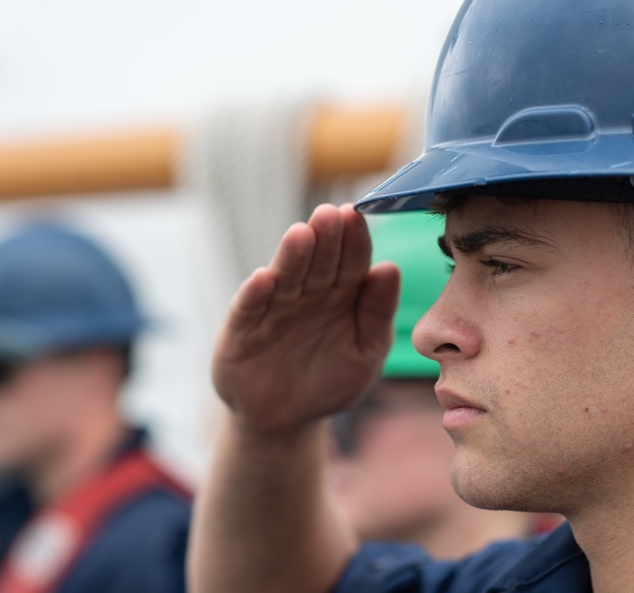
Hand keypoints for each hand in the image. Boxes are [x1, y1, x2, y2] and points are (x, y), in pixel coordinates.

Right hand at [212, 204, 399, 436]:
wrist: (287, 419)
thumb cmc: (331, 380)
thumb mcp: (367, 351)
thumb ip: (379, 312)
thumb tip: (391, 268)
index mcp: (342, 295)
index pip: (351, 262)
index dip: (355, 240)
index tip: (359, 218)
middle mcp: (307, 294)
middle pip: (318, 262)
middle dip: (325, 238)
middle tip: (331, 214)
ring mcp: (274, 309)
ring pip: (285, 277)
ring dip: (292, 256)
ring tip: (301, 234)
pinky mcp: (242, 331)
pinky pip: (249, 309)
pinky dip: (255, 295)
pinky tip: (263, 279)